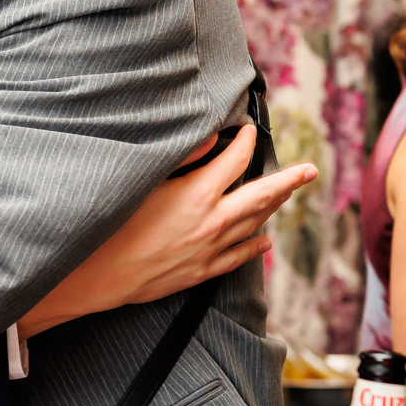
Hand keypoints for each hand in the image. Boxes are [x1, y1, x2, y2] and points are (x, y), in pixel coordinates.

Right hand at [17, 126, 315, 337]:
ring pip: (253, 225)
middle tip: (310, 170)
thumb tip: (210, 138)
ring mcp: (209, 250)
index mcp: (197, 194)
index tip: (249, 129)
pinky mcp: (199, 272)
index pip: (234, 161)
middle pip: (261, 196)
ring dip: (274, 208)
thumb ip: (180, 157)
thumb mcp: (142, 181)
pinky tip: (265, 240)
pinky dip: (255, 246)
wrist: (95, 276)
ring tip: (289, 195)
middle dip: (288, 181)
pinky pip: (238, 257)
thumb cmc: (110, 224)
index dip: (245, 141)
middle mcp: (211, 222)